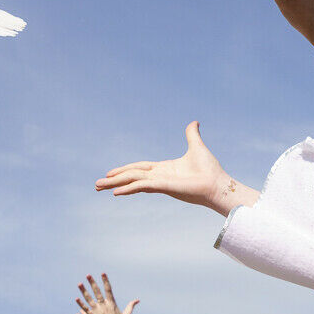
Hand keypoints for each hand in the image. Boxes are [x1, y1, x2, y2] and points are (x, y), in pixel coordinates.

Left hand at [76, 274, 130, 313]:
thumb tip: (137, 300)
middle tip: (88, 275)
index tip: (103, 273)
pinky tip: (77, 298)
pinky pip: (86, 309)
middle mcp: (104, 306)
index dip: (105, 281)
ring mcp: (98, 311)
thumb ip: (131, 306)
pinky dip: (81, 304)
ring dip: (84, 291)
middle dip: (92, 282)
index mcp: (112, 303)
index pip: (108, 289)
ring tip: (79, 284)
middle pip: (97, 292)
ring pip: (89, 299)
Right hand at [96, 121, 245, 215]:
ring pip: (132, 181)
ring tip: (98, 187)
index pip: (139, 168)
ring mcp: (160, 183)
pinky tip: (115, 192)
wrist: (218, 184)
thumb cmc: (209, 170)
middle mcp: (158, 177)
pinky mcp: (164, 187)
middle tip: (96, 185)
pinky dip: (128, 188)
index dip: (124, 170)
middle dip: (114, 179)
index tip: (110, 174)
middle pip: (131, 176)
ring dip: (115, 184)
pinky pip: (142, 186)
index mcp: (163, 169)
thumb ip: (191, 134)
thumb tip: (194, 122)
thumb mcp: (196, 146)